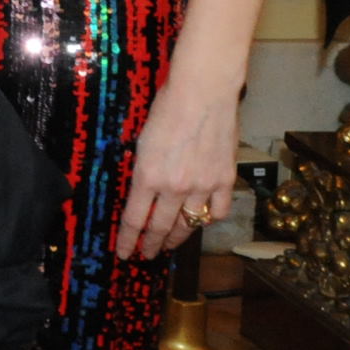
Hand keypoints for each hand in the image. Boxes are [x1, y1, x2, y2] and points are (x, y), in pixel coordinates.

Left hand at [115, 74, 238, 258]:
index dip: (128, 239)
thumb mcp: (142, 142)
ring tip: (171, 244)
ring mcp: (203, 186)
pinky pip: (218, 211)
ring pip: (190, 224)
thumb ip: (144, 170)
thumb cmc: (167, 109)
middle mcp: (174, 187)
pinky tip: (203, 219)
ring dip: (178, 238)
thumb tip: (143, 190)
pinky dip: (209, 218)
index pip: (134, 219)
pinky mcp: (226, 181)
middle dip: (152, 244)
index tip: (124, 253)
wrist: (203, 94)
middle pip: (161, 227)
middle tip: (147, 254)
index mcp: (147, 176)